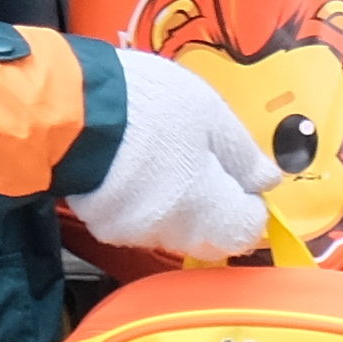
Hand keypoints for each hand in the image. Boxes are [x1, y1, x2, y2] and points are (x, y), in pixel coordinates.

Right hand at [68, 60, 284, 260]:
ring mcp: (135, 231)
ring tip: (164, 159)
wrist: (75, 105)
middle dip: (216, 209)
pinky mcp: (105, 225)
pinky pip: (139, 224)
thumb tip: (268, 181)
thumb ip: (243, 154)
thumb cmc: (148, 104)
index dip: (251, 205)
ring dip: (180, 207)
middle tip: (204, 166)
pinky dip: (144, 204)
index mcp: (206, 205)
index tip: (243, 180)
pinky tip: (134, 170)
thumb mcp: (210, 114)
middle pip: (210, 237)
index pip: (247, 232)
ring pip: (174, 231)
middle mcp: (172, 229)